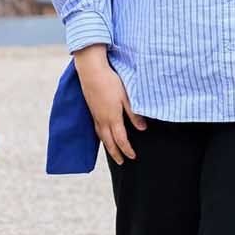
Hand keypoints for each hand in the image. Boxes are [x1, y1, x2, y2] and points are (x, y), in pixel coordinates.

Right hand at [76, 50, 145, 164]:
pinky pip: (97, 129)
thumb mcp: (126, 97)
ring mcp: (95, 116)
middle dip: (116, 154)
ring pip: (102, 137)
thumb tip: (142, 129)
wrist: (92, 72)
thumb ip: (134, 114)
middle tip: (121, 162)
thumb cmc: (111, 82)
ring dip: (108, 147)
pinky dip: (101, 137)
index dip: (127, 150)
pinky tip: (103, 135)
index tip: (133, 157)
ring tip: (113, 153)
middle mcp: (102, 120)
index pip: (121, 140)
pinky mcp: (92, 110)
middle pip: (109, 142)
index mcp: (112, 118)